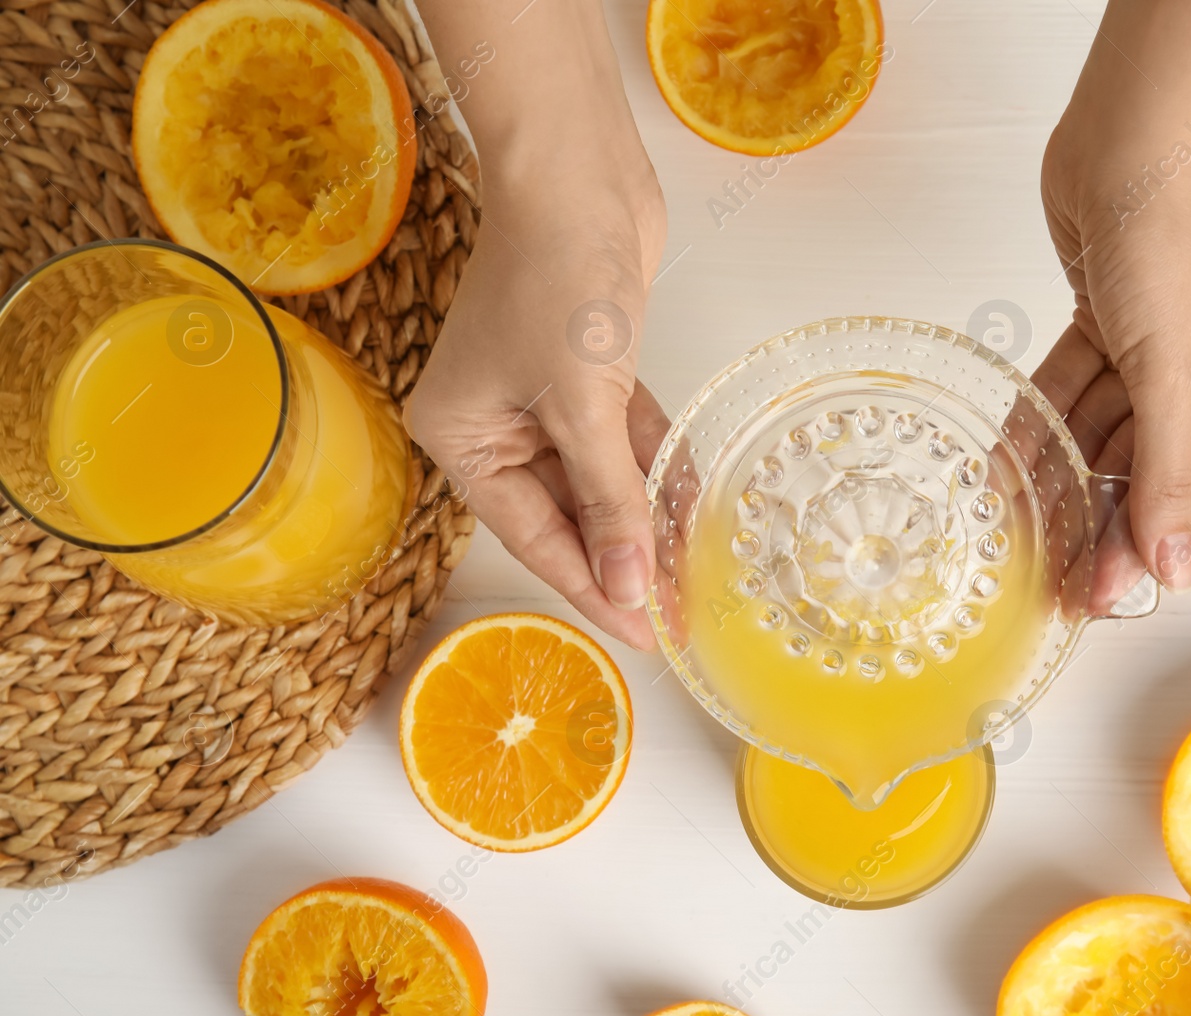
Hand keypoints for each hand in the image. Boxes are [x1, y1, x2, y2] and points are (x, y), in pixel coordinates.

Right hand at [407, 0, 671, 649]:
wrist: (579, 175)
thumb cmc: (557, 279)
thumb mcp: (582, 406)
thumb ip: (609, 501)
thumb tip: (630, 585)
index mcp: (463, 440)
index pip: (535, 537)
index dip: (593, 588)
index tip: (644, 634)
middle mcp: (496, 425)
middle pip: (568, 514)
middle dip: (624, 558)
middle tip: (679, 613)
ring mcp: (543, 398)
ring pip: (600, 480)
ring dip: (646, 518)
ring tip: (695, 573)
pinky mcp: (589, 372)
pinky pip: (622, 440)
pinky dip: (653, 467)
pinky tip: (691, 505)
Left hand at [1034, 0, 1190, 591]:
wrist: (1131, 142)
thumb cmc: (1173, 246)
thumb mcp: (1171, 375)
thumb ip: (1162, 476)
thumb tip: (1177, 570)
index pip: (1181, 492)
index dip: (1133, 546)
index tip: (1094, 599)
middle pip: (1135, 467)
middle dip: (1089, 518)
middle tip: (1045, 581)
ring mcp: (1149, 351)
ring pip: (1094, 430)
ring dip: (1054, 473)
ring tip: (1011, 530)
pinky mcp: (1102, 323)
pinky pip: (1067, 389)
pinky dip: (1038, 421)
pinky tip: (1003, 464)